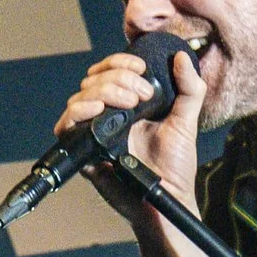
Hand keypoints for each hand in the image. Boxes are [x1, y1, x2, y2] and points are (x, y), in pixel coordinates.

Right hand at [52, 47, 205, 220]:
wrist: (167, 198)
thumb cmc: (176, 166)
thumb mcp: (187, 121)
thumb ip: (190, 89)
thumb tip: (181, 58)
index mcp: (128, 105)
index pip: (111, 71)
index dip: (120, 62)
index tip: (141, 69)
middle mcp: (108, 116)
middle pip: (93, 80)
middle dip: (118, 79)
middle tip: (142, 94)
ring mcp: (95, 133)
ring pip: (80, 98)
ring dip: (103, 92)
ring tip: (130, 103)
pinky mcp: (85, 152)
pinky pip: (67, 127)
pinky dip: (78, 113)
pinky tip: (98, 111)